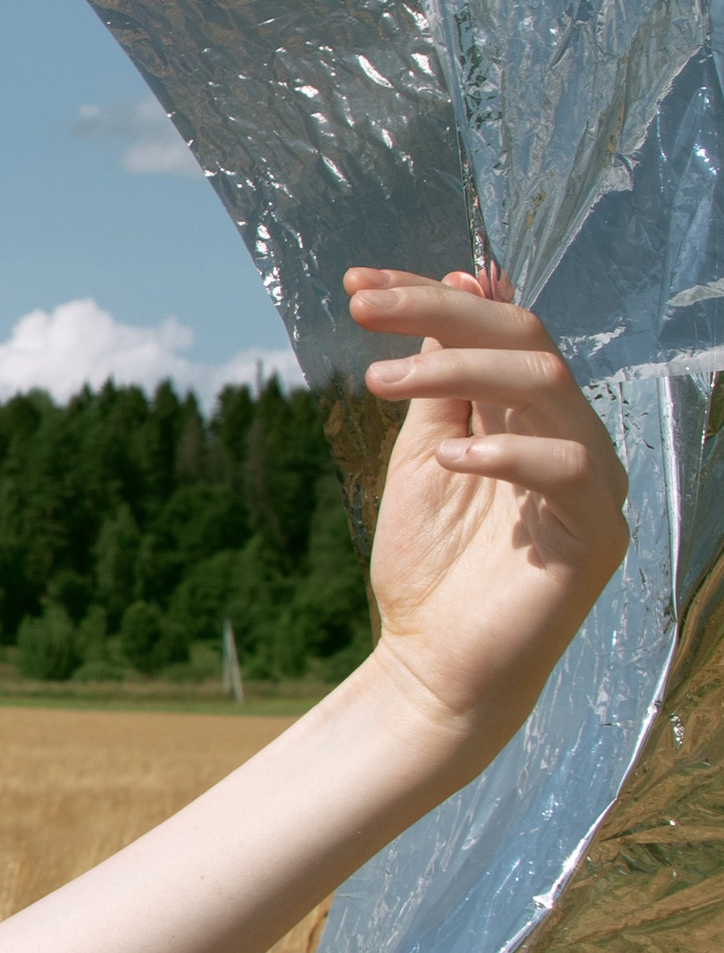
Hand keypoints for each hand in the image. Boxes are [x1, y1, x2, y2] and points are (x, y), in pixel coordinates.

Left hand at [346, 264, 627, 768]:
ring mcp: (591, 480)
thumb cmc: (427, 570)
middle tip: (361, 312)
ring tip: (378, 386)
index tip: (356, 282)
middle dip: (438, 313)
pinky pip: (569, 466)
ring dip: (456, 370)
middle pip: (522, 336)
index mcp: (525, 412)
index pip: (495, 324)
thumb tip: (451, 287)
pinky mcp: (597, 531)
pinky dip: (506, 451)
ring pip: (546, 382)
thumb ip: (438, 383)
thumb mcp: (419, 457)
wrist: (432, 670)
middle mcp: (567, 433)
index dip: (429, 295)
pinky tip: (448, 459)